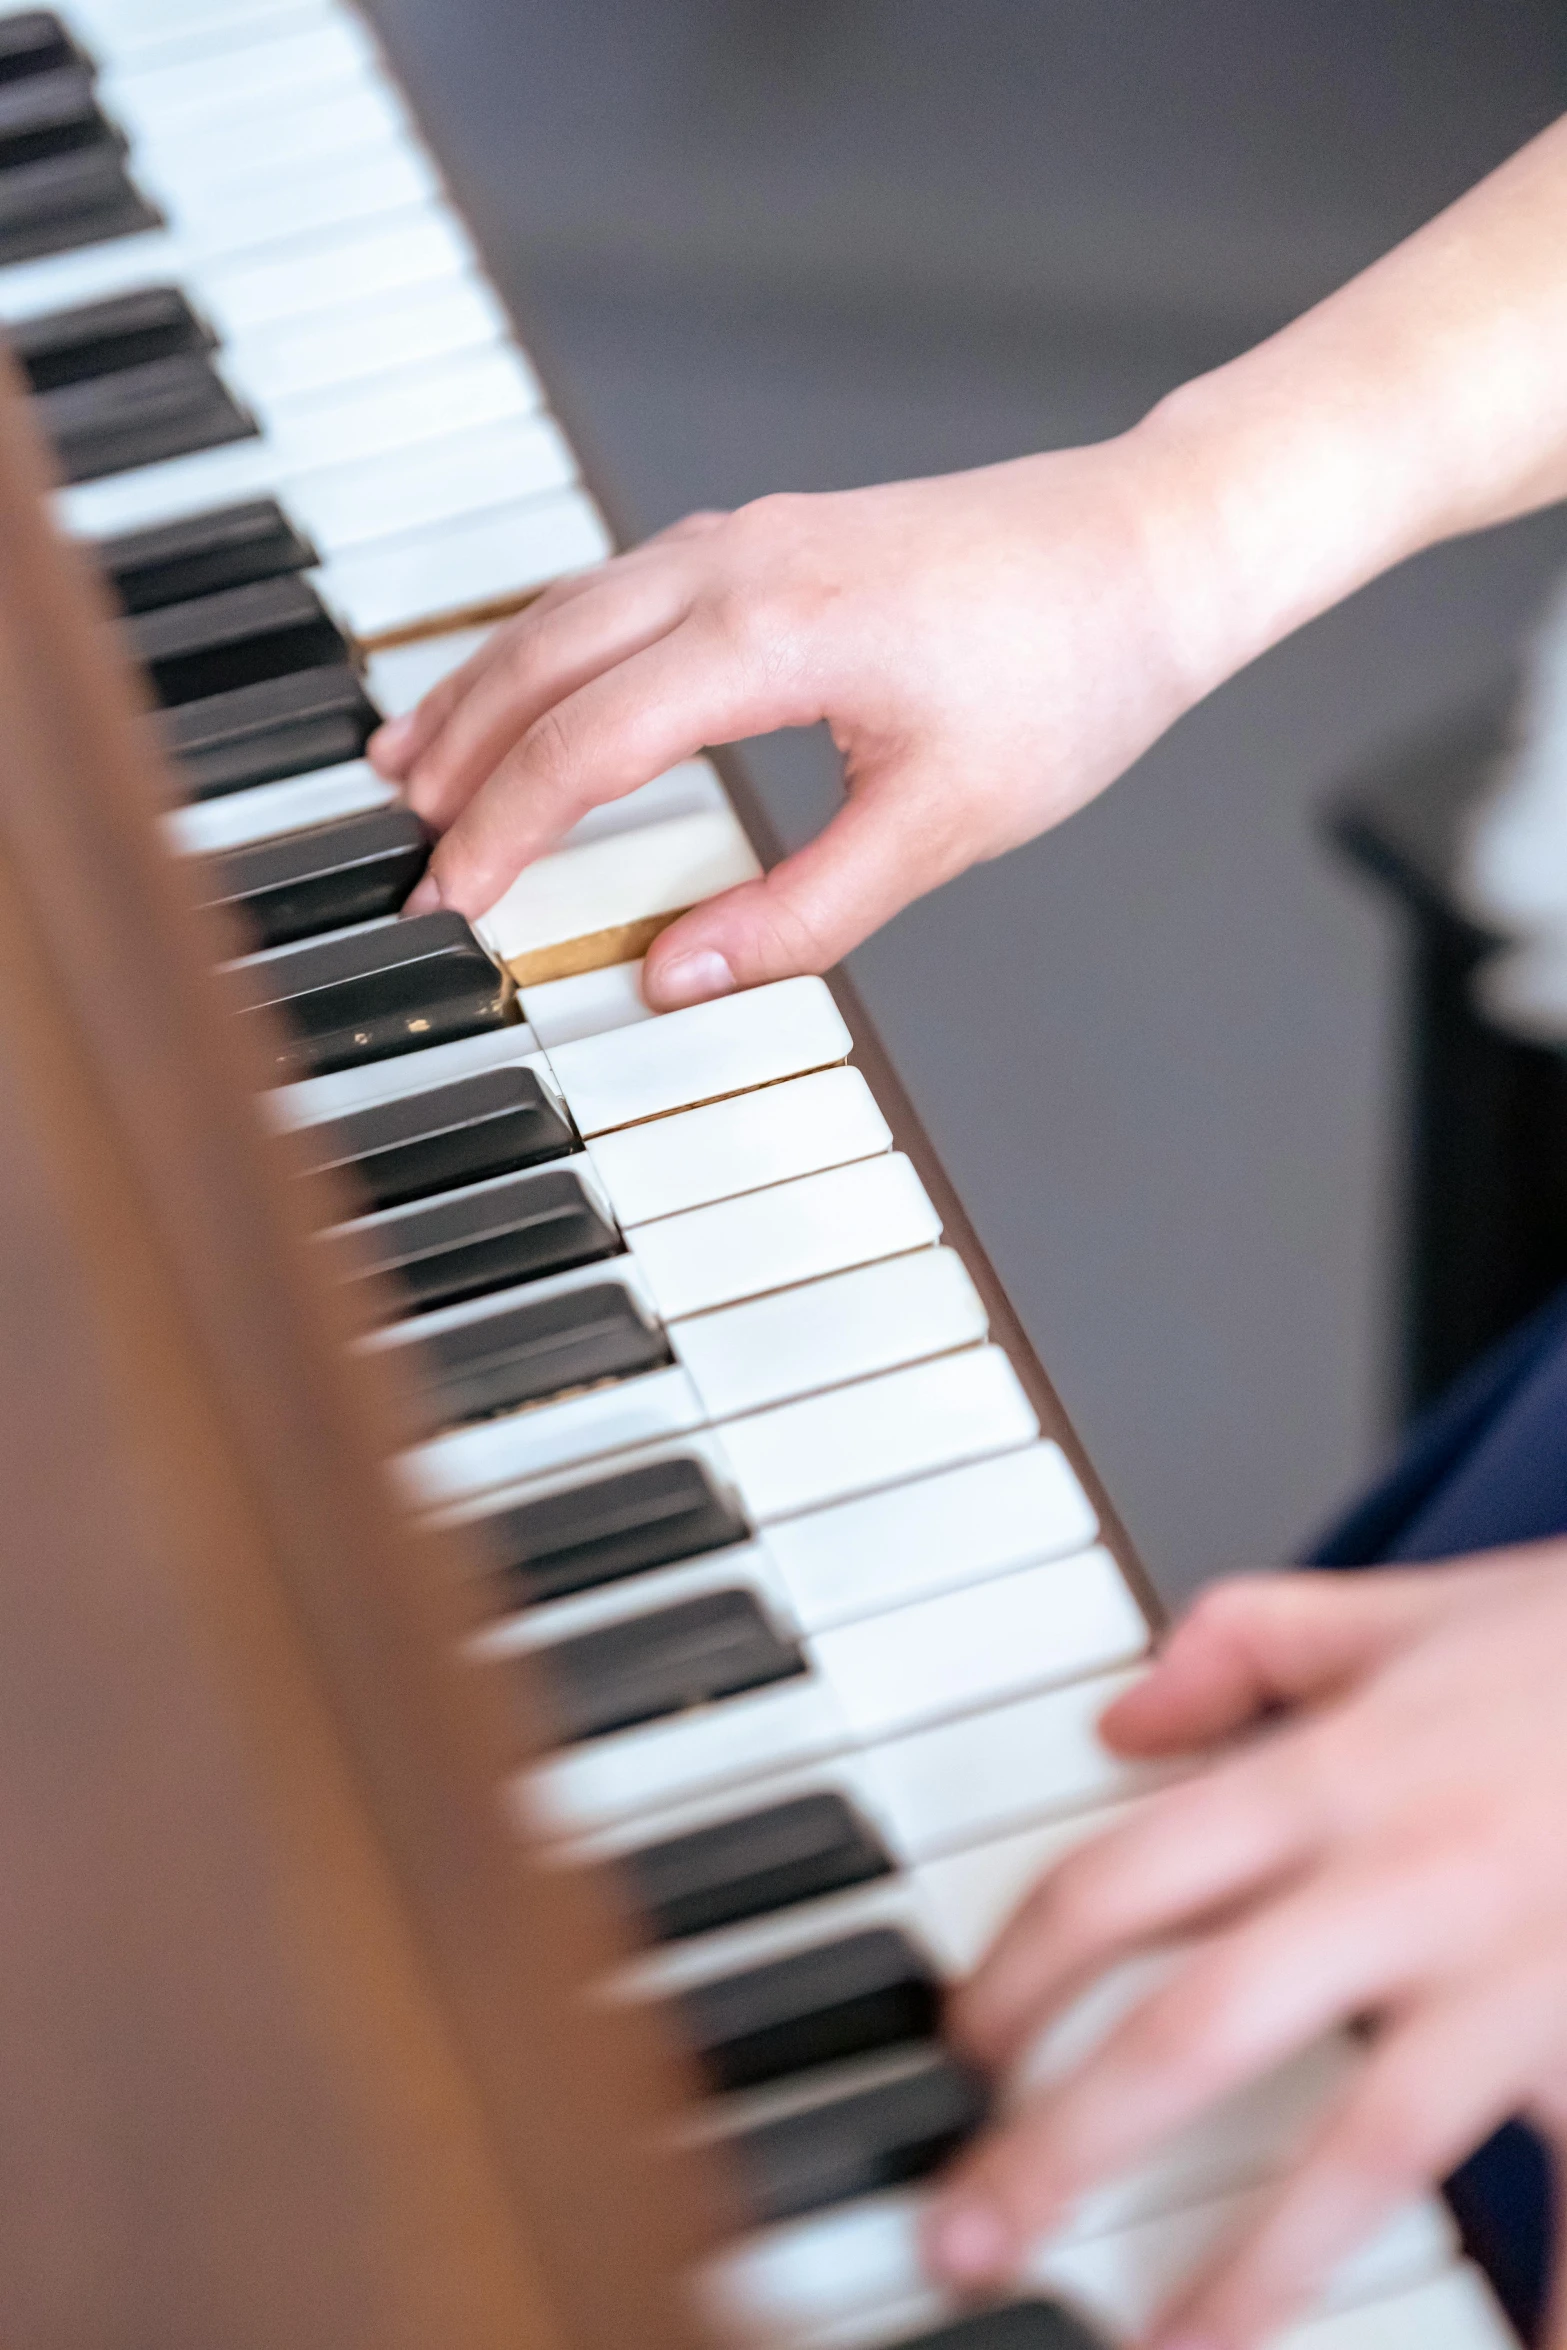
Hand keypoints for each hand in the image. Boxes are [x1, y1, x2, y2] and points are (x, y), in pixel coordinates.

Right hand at [370, 437, 1222, 1007]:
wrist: (1153, 548)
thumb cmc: (1071, 676)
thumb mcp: (942, 826)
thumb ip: (801, 914)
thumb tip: (676, 976)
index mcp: (771, 634)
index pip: (586, 745)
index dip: (506, 834)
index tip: (451, 901)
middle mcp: (738, 564)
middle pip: (544, 661)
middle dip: (461, 756)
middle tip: (404, 842)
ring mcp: (750, 537)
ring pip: (568, 610)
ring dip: (485, 688)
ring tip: (418, 761)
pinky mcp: (772, 537)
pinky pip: (617, 586)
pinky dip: (551, 644)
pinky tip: (536, 682)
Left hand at [924, 1549, 1566, 2348]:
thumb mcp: (1404, 1613)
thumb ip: (1248, 1643)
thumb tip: (1119, 1715)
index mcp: (1339, 1775)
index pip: (1124, 1880)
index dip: (1017, 1973)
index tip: (964, 2050)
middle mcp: (1411, 1878)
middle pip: (1201, 2028)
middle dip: (1067, 2145)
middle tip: (967, 2240)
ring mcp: (1520, 1975)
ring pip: (1371, 2145)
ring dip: (1260, 2268)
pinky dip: (1548, 2301)